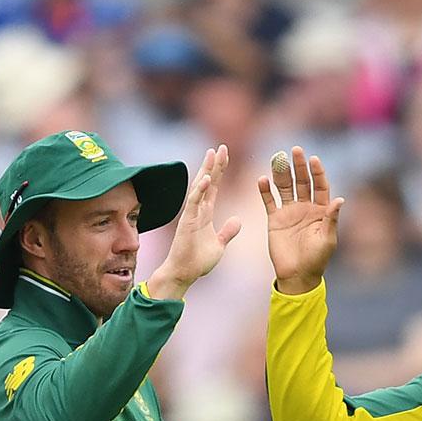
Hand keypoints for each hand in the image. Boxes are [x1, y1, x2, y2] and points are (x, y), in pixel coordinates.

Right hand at [149, 145, 242, 301]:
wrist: (184, 273)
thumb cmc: (198, 261)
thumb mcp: (219, 244)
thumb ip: (228, 231)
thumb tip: (237, 220)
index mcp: (206, 213)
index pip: (214, 187)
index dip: (220, 170)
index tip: (225, 154)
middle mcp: (198, 210)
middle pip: (207, 182)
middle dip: (214, 164)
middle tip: (221, 146)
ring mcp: (192, 214)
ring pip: (199, 187)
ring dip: (206, 170)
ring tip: (212, 153)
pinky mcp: (187, 222)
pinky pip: (193, 203)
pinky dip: (199, 191)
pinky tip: (206, 179)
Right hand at [258, 145, 343, 293]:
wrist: (297, 275)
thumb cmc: (316, 259)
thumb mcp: (327, 240)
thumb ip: (331, 219)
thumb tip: (340, 199)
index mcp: (320, 211)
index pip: (320, 186)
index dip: (317, 172)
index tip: (314, 159)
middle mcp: (305, 207)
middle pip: (302, 181)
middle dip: (299, 166)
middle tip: (296, 150)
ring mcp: (289, 212)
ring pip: (284, 187)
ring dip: (281, 173)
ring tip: (277, 159)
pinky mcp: (274, 219)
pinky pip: (269, 201)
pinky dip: (265, 191)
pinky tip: (262, 179)